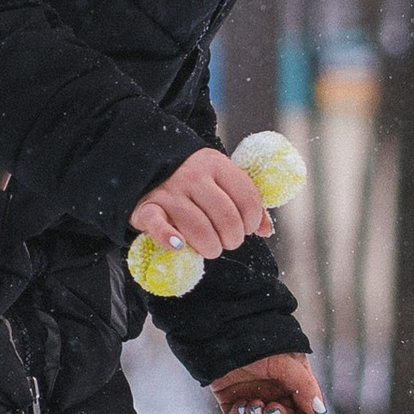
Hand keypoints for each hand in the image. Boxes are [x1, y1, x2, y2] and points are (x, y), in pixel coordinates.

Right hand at [130, 144, 271, 260]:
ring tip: (211, 249)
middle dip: (232, 238)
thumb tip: (266, 230)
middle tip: (227, 242)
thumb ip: (246, 202)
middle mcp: (193, 175)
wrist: (149, 167)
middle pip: (226, 217)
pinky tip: (179, 246)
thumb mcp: (222, 181)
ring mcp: (170, 191)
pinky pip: (158, 225)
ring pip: (198, 227)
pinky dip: (168, 238)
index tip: (245, 229)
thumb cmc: (195, 182)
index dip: (251, 222)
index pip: (247, 199)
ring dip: (210, 247)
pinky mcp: (148, 207)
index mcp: (217, 165)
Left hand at [209, 353, 322, 413]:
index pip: (306, 412)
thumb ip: (306, 388)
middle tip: (270, 408)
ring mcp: (253, 397)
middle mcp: (275, 393)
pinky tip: (240, 405)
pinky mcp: (232, 400)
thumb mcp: (288, 364)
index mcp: (293, 383)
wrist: (226, 333)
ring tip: (252, 405)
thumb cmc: (261, 344)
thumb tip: (320, 411)